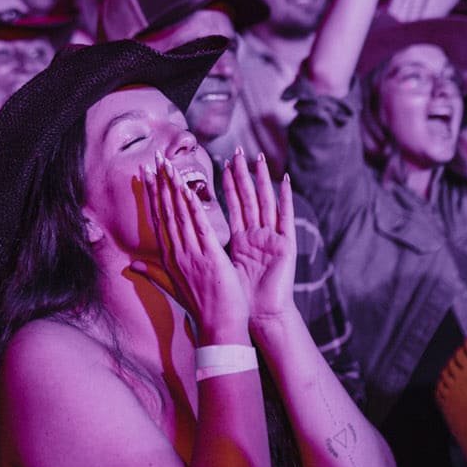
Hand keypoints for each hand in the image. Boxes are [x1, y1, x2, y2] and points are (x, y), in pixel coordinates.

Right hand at [141, 154, 251, 342]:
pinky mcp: (210, 257)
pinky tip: (188, 189)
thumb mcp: (172, 289)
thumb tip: (130, 266)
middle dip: (160, 183)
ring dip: (174, 188)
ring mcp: (192, 255)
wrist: (219, 328)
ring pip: (180, 215)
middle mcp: (177, 254)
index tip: (147, 174)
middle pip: (166, 212)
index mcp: (169, 258)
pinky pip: (199, 227)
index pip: (158, 220)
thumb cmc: (200, 309)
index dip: (153, 195)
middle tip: (154, 158)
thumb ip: (151, 274)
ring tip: (168, 165)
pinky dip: (193, 207)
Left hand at [220, 152, 297, 325]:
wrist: (260, 316)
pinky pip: (286, 217)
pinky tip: (285, 180)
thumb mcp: (219, 268)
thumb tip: (178, 243)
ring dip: (262, 180)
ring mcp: (272, 237)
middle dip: (243, 174)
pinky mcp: (286, 245)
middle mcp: (257, 234)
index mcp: (242, 239)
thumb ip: (204, 251)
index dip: (229, 184)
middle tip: (237, 151)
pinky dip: (287, 199)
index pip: (232, 205)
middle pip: (248, 198)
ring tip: (258, 157)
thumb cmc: (239, 297)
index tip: (222, 164)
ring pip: (265, 202)